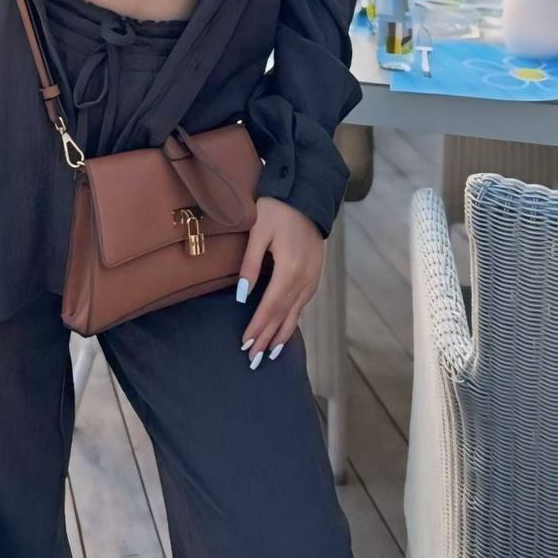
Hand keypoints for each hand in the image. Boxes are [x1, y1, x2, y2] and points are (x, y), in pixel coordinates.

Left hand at [236, 197, 324, 368]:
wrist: (307, 196)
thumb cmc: (277, 210)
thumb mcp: (258, 231)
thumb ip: (249, 264)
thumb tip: (242, 296)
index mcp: (289, 270)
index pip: (270, 307)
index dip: (257, 327)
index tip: (245, 345)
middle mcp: (304, 279)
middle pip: (283, 316)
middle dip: (267, 339)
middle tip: (253, 360)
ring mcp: (312, 278)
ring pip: (296, 314)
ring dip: (282, 335)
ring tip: (271, 354)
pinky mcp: (315, 275)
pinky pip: (303, 304)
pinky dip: (293, 320)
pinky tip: (286, 329)